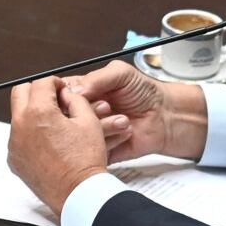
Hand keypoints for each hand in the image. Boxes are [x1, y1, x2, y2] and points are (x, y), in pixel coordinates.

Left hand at [6, 77, 109, 215]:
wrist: (78, 194)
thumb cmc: (85, 162)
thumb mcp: (89, 121)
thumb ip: (75, 99)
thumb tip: (66, 94)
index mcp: (39, 112)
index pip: (41, 82)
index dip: (55, 82)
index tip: (61, 88)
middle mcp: (21, 126)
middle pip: (20, 92)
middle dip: (37, 91)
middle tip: (52, 99)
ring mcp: (14, 144)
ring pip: (18, 116)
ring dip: (33, 114)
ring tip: (54, 125)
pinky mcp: (14, 160)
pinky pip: (18, 139)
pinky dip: (30, 135)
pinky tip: (49, 144)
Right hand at [62, 59, 208, 161]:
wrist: (165, 116)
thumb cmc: (144, 92)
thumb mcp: (121, 74)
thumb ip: (97, 78)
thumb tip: (75, 89)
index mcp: (83, 92)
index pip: (61, 95)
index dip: (66, 97)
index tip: (77, 96)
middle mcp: (84, 114)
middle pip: (68, 118)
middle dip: (88, 111)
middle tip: (107, 106)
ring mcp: (92, 133)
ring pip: (81, 135)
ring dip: (103, 126)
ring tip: (122, 119)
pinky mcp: (101, 150)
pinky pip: (95, 151)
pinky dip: (111, 140)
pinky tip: (125, 130)